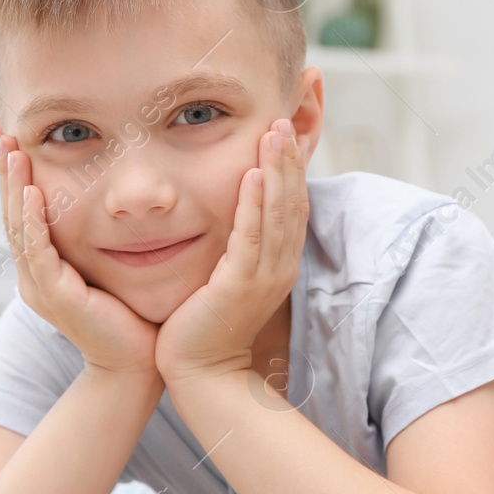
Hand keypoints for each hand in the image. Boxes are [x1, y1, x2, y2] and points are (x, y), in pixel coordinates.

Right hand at [0, 135, 160, 378]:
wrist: (139, 364)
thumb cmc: (135, 314)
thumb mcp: (114, 263)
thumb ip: (106, 234)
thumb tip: (119, 198)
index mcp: (45, 264)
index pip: (23, 206)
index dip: (14, 169)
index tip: (7, 128)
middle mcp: (34, 273)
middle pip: (12, 209)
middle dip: (6, 167)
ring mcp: (40, 286)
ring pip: (18, 226)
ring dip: (14, 185)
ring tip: (12, 149)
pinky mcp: (55, 297)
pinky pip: (38, 251)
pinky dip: (32, 220)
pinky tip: (32, 191)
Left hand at [155, 119, 308, 385]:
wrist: (201, 376)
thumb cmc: (205, 328)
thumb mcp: (227, 279)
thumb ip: (235, 248)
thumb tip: (232, 217)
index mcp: (279, 264)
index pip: (292, 206)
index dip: (292, 168)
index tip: (285, 132)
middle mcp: (279, 267)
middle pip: (292, 202)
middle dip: (289, 158)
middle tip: (285, 118)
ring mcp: (264, 277)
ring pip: (278, 214)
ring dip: (277, 170)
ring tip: (274, 132)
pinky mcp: (240, 286)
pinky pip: (252, 238)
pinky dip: (254, 205)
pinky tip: (253, 175)